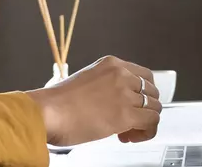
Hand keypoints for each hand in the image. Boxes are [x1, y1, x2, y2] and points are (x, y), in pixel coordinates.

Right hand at [26, 56, 161, 145]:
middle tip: (128, 123)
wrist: (47, 112)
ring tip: (126, 133)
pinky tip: (128, 137)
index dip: (142, 94)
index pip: (144, 76)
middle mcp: (121, 75)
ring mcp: (125, 94)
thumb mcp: (86, 81)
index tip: (133, 105)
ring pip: (155, 108)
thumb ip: (105, 86)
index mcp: (111, 64)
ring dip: (144, 123)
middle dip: (143, 109)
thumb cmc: (57, 102)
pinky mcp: (126, 114)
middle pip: (152, 92)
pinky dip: (145, 133)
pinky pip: (152, 122)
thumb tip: (115, 104)